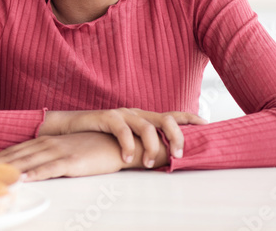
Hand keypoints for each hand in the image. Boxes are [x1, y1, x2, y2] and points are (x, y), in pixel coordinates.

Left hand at [0, 132, 130, 180]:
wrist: (115, 143)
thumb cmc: (89, 148)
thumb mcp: (63, 150)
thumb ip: (46, 156)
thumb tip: (29, 166)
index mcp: (44, 141)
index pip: (14, 150)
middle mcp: (47, 144)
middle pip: (16, 155)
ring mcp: (59, 151)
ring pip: (28, 161)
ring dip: (9, 169)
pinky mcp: (72, 161)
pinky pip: (50, 168)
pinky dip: (36, 173)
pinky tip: (25, 178)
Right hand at [39, 109, 205, 167]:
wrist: (68, 127)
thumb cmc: (98, 136)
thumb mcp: (125, 140)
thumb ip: (143, 144)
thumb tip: (165, 160)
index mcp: (143, 117)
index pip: (172, 115)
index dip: (190, 118)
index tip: (207, 125)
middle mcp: (136, 113)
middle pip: (166, 119)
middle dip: (177, 136)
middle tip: (179, 155)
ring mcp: (122, 114)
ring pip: (147, 126)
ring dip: (152, 146)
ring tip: (149, 162)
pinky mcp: (106, 117)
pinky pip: (122, 130)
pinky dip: (128, 144)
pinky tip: (128, 157)